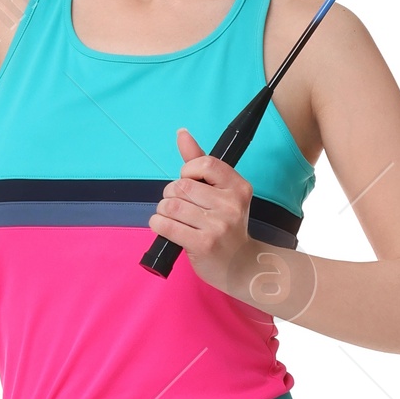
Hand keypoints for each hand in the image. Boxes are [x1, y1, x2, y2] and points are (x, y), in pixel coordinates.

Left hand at [148, 129, 257, 294]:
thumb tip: (182, 133)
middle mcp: (231, 204)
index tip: (188, 184)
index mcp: (239, 187)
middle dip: (171, 195)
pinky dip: (157, 224)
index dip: (187, 172)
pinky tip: (163, 227)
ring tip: (170, 218)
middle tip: (178, 207)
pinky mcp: (203, 244)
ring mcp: (218, 226)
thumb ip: (200, 163)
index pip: (204, 163)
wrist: (242, 265)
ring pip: (171, 205)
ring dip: (162, 211)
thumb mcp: (222, 193)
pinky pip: (166, 225)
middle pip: (182, 186)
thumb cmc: (227, 226)